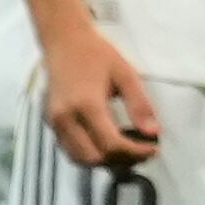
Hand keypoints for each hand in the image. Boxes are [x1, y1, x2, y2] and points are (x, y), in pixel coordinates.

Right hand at [40, 20, 159, 166]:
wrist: (64, 41)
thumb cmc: (97, 54)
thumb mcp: (126, 74)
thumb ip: (140, 105)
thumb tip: (154, 132)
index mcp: (86, 105)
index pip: (111, 144)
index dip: (135, 152)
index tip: (155, 148)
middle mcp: (65, 119)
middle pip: (93, 158)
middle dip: (121, 161)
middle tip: (143, 152)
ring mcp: (54, 123)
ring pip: (79, 159)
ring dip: (104, 162)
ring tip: (129, 151)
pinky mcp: (50, 123)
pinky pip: (70, 149)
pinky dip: (90, 155)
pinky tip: (108, 145)